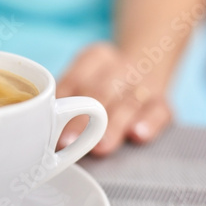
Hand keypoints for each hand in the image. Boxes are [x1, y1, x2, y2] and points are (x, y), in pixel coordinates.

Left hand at [56, 43, 171, 156]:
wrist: (148, 60)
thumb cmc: (101, 80)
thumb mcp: (82, 76)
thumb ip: (64, 99)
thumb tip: (42, 130)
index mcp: (95, 57)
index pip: (76, 79)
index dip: (63, 105)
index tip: (51, 128)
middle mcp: (120, 66)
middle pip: (102, 92)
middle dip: (83, 119)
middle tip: (67, 142)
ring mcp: (144, 83)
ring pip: (128, 104)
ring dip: (113, 127)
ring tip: (99, 148)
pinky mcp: (162, 101)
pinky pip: (160, 111)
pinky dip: (150, 123)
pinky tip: (138, 135)